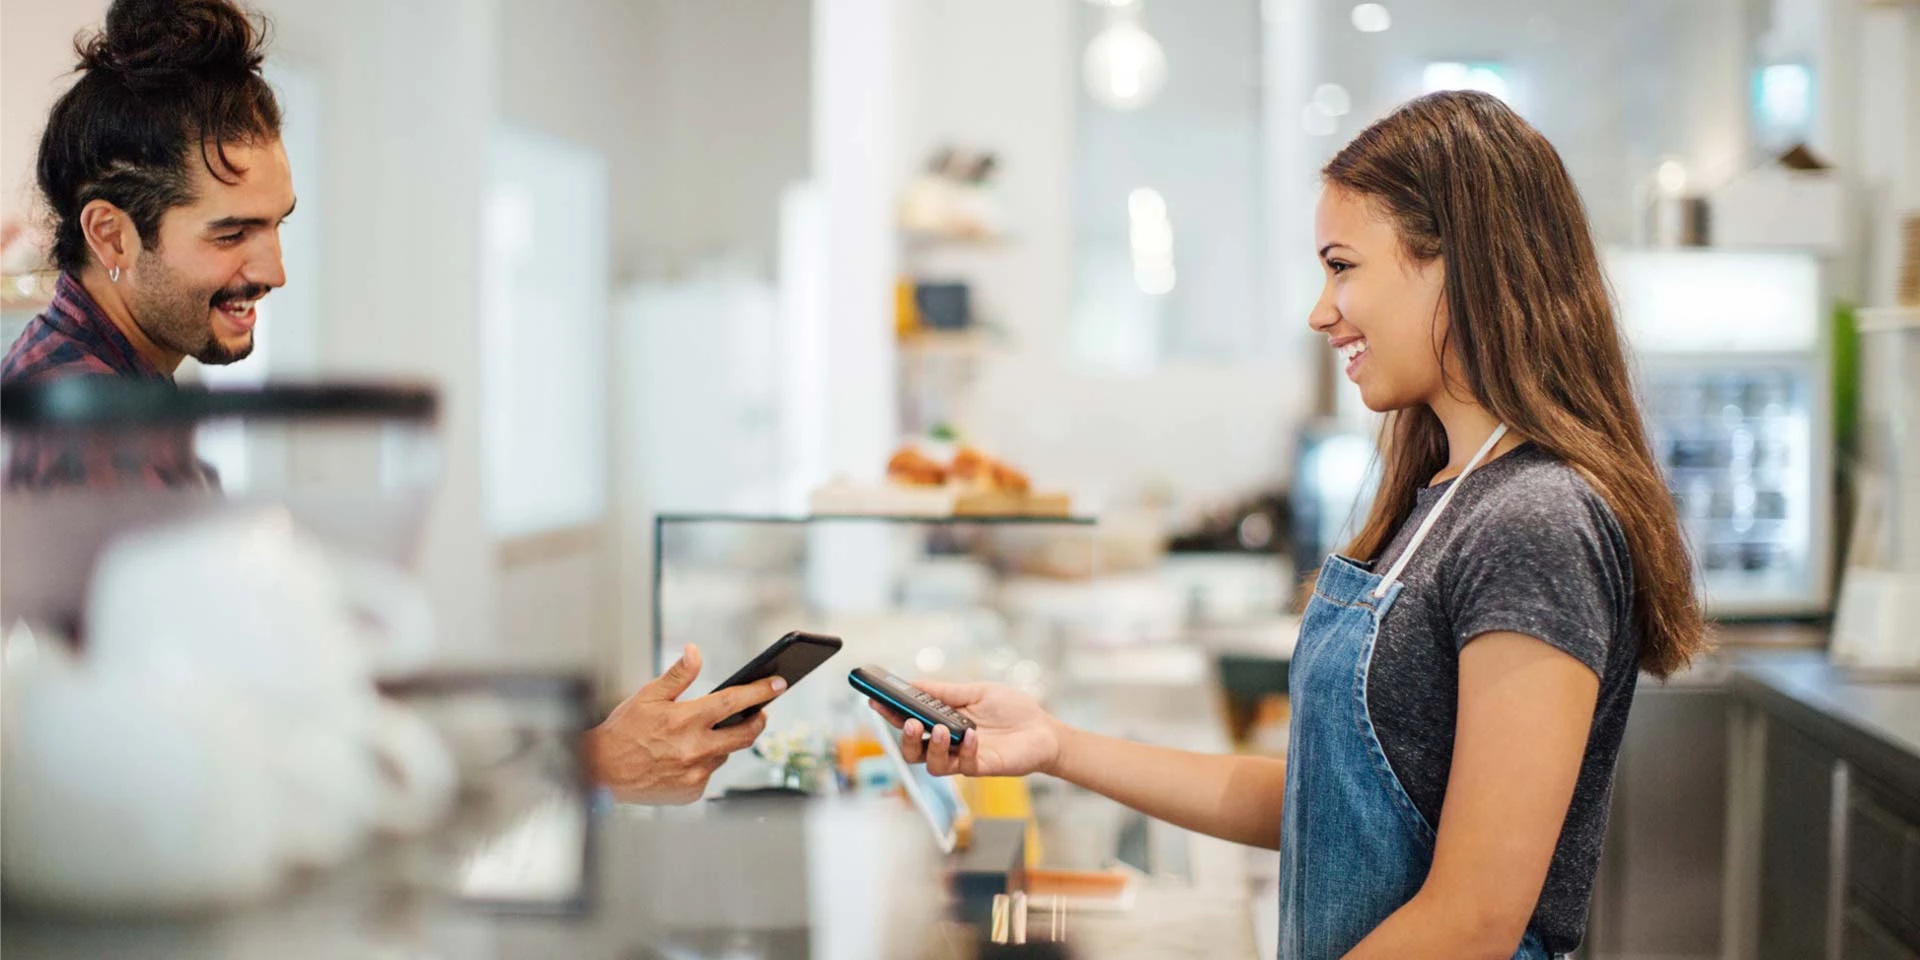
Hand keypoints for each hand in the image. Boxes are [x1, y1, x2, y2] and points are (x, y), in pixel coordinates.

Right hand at [586, 644, 786, 803]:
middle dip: (757, 720)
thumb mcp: (647, 696)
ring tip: (703, 734)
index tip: (779, 684)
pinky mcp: (691, 792)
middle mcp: (695, 749)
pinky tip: (684, 757)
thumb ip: (677, 675)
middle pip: (745, 733)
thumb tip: (695, 652)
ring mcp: (695, 774)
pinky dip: (703, 763)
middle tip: (759, 712)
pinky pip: (708, 774)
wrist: (601, 772)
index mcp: (686, 720)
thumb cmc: (622, 731)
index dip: (761, 691)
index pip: (734, 701)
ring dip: (722, 742)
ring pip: (725, 754)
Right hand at [868, 679, 1063, 778]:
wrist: (1044, 730)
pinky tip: (973, 735)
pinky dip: (965, 749)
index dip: (890, 713)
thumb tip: (914, 683)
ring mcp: (963, 759)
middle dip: (904, 738)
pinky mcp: (982, 768)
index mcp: (943, 723)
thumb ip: (946, 691)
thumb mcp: (976, 691)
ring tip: (940, 729)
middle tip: (908, 722)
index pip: (910, 721)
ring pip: (932, 764)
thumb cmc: (1012, 711)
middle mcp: (948, 744)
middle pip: (912, 751)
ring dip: (931, 747)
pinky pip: (964, 765)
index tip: (875, 700)